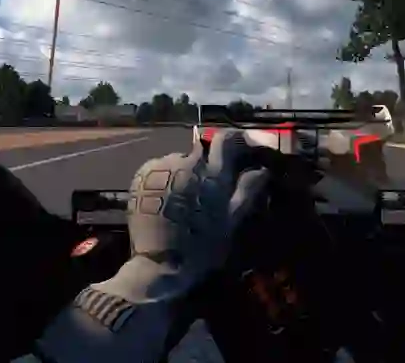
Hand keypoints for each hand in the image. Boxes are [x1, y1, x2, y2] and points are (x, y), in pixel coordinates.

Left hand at [94, 130, 268, 302]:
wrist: (160, 264)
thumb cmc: (202, 247)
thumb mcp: (231, 222)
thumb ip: (247, 191)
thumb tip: (263, 170)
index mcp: (212, 175)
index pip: (225, 140)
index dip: (235, 139)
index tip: (240, 147)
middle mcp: (186, 163)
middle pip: (199, 152)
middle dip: (204, 167)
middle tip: (203, 191)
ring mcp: (162, 168)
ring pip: (178, 161)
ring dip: (183, 173)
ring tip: (181, 200)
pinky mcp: (142, 175)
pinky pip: (158, 169)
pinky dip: (164, 180)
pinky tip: (164, 202)